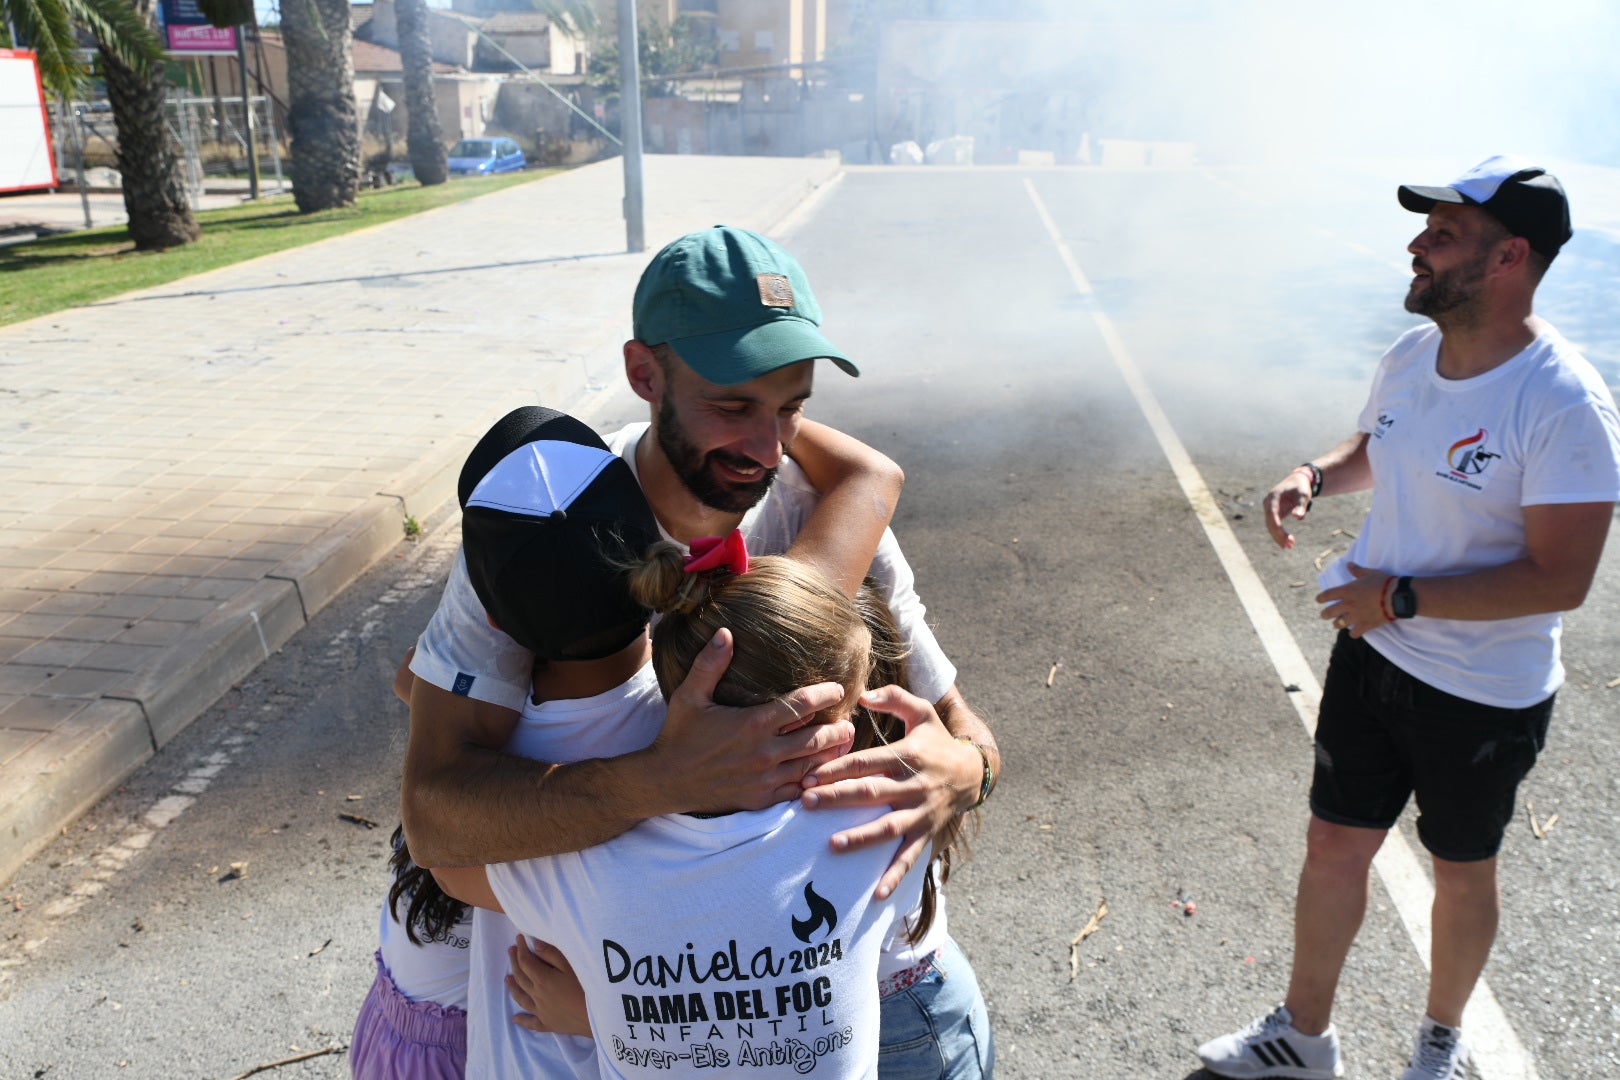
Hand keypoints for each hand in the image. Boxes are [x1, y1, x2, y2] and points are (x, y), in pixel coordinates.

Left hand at [507, 936, 590, 1037]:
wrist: (596, 1016)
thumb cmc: (586, 988)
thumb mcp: (572, 966)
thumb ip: (552, 955)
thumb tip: (535, 946)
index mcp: (543, 979)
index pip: (526, 961)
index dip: (520, 949)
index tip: (518, 938)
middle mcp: (537, 995)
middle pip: (520, 977)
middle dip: (514, 962)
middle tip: (511, 951)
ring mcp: (541, 1011)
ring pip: (521, 998)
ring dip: (513, 987)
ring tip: (507, 979)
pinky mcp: (548, 1024)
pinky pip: (531, 1023)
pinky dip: (522, 1020)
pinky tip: (515, 1019)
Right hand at [648, 629, 853, 813]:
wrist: (665, 780)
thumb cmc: (678, 734)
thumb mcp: (690, 695)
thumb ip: (709, 664)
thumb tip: (724, 632)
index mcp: (753, 723)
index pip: (801, 705)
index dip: (824, 695)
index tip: (837, 689)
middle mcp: (765, 752)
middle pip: (816, 738)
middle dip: (837, 729)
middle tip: (848, 723)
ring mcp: (765, 778)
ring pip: (812, 766)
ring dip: (831, 755)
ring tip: (843, 745)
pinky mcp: (761, 798)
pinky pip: (797, 791)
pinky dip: (813, 781)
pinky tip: (821, 774)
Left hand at [800, 685, 979, 899]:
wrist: (974, 773)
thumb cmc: (937, 740)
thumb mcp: (922, 712)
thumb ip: (893, 698)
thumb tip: (862, 694)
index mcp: (907, 755)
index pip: (867, 762)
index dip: (837, 768)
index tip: (809, 774)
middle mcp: (913, 785)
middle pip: (871, 793)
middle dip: (837, 798)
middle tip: (806, 802)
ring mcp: (920, 812)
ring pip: (888, 827)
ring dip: (861, 837)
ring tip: (832, 845)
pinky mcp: (926, 832)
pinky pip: (910, 856)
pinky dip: (895, 875)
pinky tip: (877, 894)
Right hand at [1263, 470, 1313, 548]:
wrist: (1297, 481)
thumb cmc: (1301, 488)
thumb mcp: (1304, 495)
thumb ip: (1301, 506)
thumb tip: (1298, 517)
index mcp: (1273, 497)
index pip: (1272, 514)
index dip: (1277, 526)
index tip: (1284, 536)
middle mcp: (1268, 503)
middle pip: (1270, 522)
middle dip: (1279, 534)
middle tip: (1290, 545)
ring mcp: (1269, 509)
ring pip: (1271, 526)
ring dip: (1279, 537)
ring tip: (1290, 546)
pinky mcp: (1273, 513)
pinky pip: (1274, 526)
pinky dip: (1280, 534)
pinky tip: (1286, 543)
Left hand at [1316, 562, 1392, 637]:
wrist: (1397, 596)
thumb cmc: (1383, 582)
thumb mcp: (1369, 573)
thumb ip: (1357, 570)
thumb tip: (1349, 564)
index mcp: (1347, 591)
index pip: (1327, 595)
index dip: (1321, 598)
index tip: (1318, 600)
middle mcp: (1348, 604)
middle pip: (1328, 612)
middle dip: (1325, 614)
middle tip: (1324, 615)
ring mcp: (1356, 616)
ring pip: (1338, 624)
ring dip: (1337, 624)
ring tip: (1337, 624)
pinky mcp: (1365, 625)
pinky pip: (1354, 633)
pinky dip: (1353, 633)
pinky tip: (1354, 632)